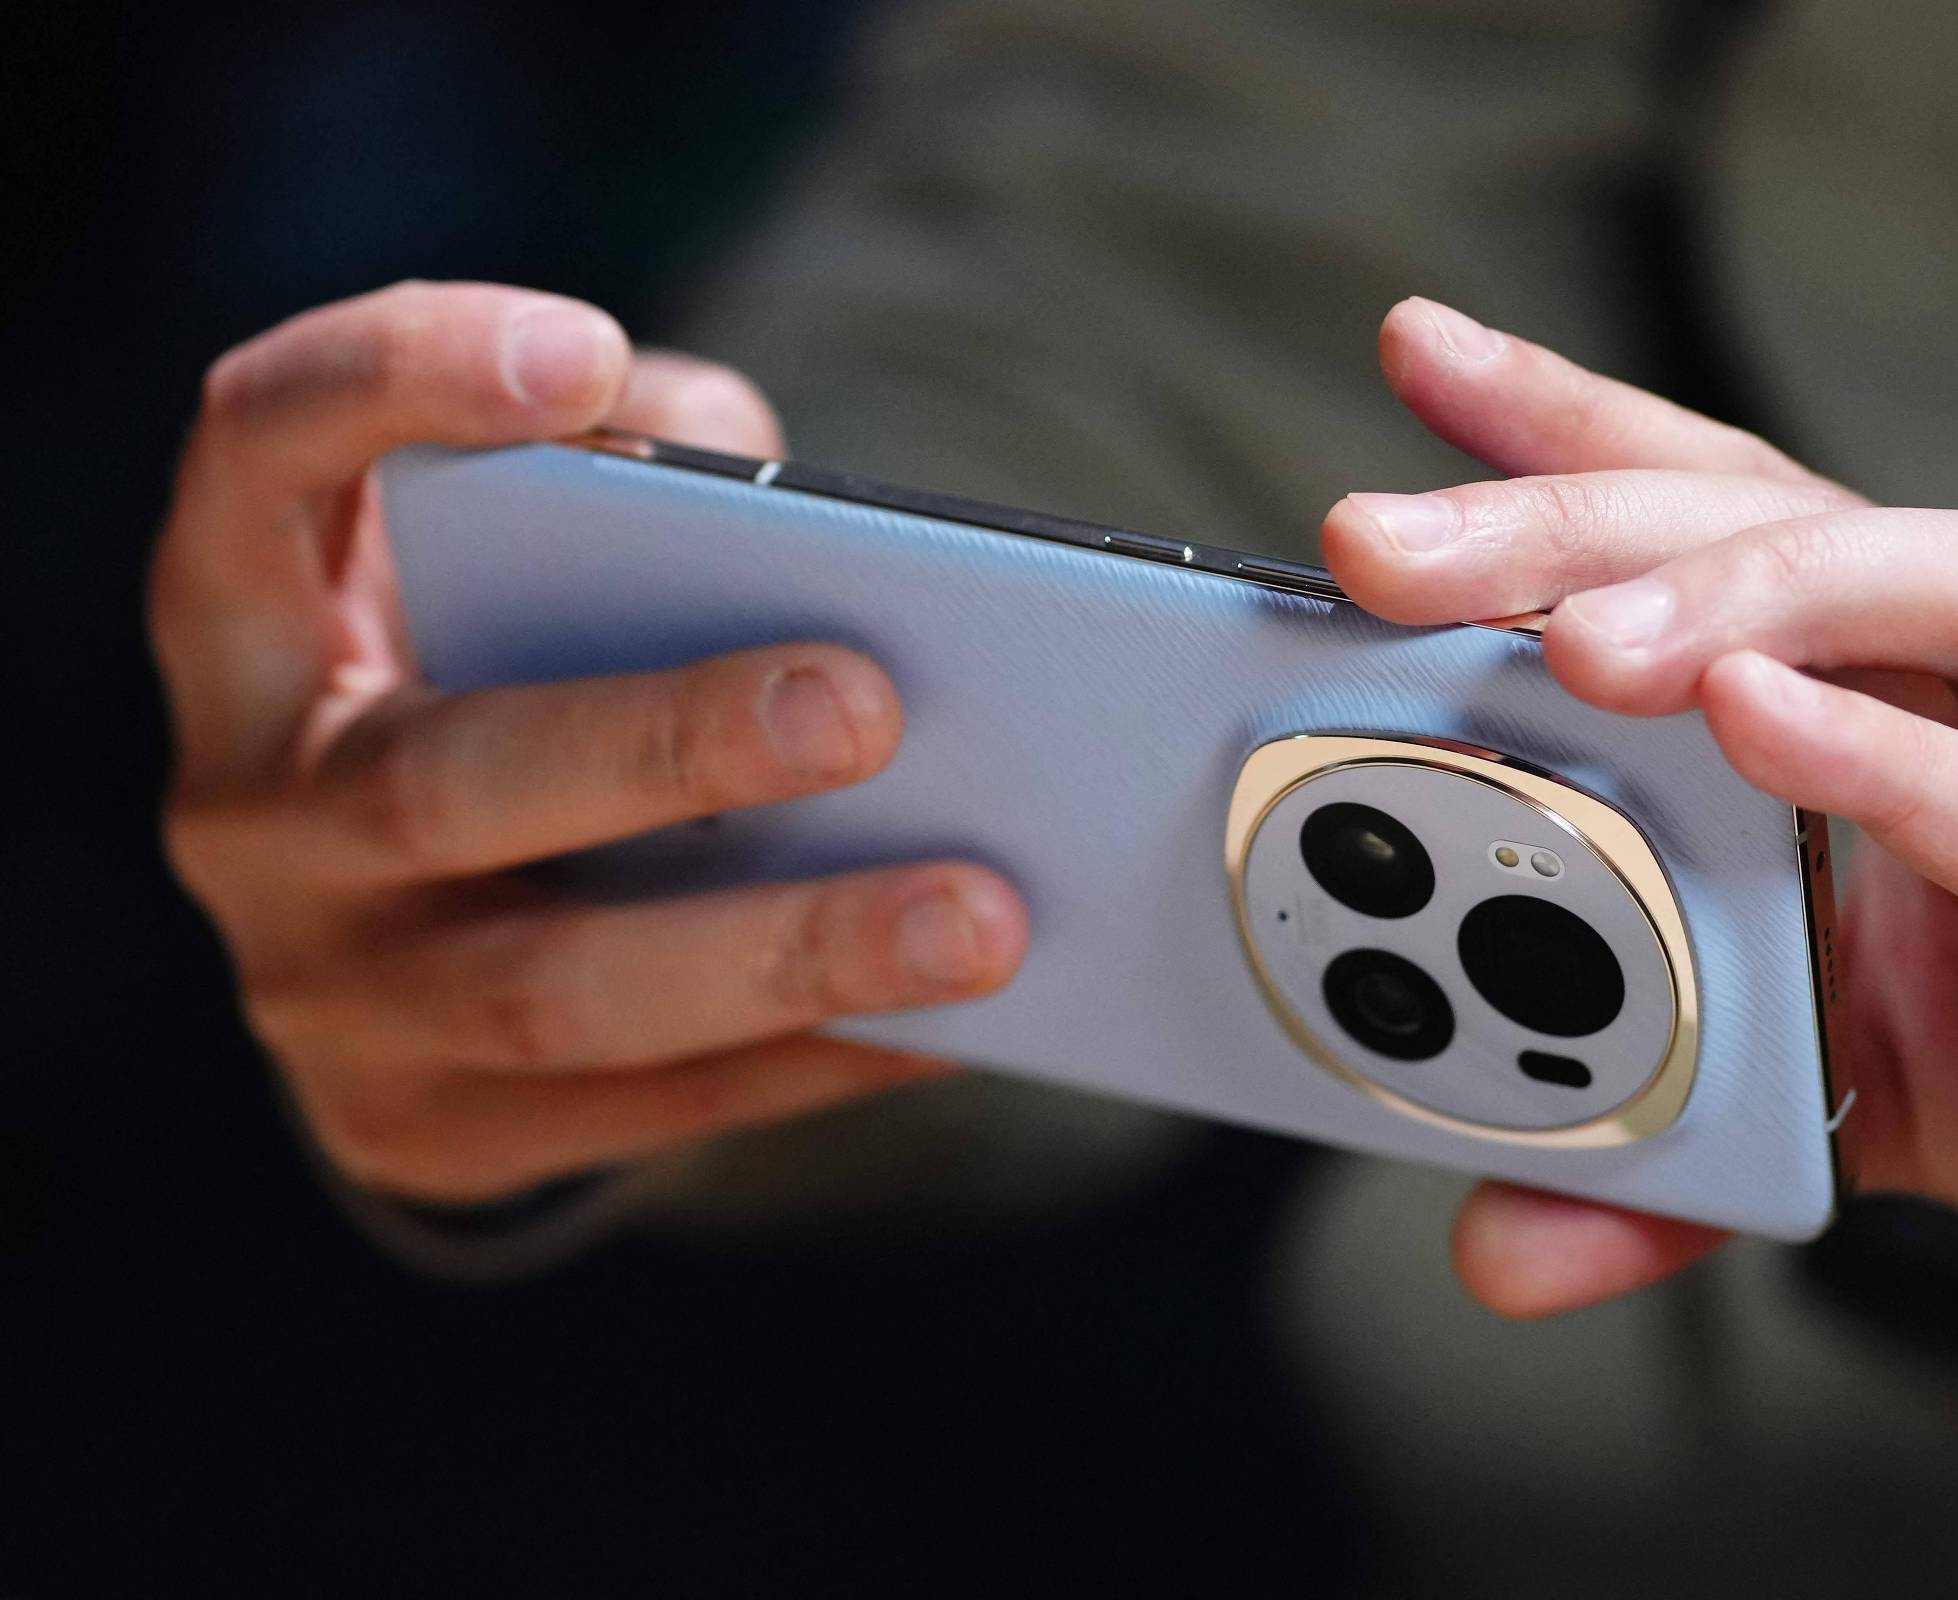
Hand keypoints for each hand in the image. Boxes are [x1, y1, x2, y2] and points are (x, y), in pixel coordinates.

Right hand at [152, 281, 1027, 1204]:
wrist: (394, 932)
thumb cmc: (504, 664)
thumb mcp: (520, 544)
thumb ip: (645, 481)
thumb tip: (818, 534)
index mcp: (249, 612)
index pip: (259, 448)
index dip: (401, 383)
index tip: (583, 353)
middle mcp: (250, 806)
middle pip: (438, 780)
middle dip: (665, 744)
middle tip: (867, 705)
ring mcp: (322, 991)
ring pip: (553, 996)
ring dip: (786, 952)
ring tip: (982, 918)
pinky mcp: (417, 1129)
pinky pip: (644, 1112)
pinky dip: (816, 1061)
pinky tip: (957, 1022)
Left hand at [1322, 298, 1957, 1318]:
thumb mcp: (1866, 1083)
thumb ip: (1683, 1141)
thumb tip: (1504, 1240)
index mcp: (1917, 691)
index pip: (1732, 512)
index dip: (1580, 427)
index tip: (1420, 358)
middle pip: (1796, 516)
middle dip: (1582, 507)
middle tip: (1384, 531)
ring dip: (1755, 593)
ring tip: (1578, 638)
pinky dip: (1908, 771)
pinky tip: (1772, 729)